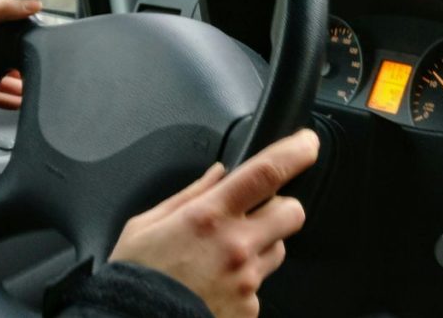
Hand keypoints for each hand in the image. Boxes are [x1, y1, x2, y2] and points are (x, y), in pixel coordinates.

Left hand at [0, 0, 39, 110]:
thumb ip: (3, 9)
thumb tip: (36, 4)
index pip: (8, 36)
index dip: (24, 40)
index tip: (41, 46)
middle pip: (8, 60)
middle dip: (25, 67)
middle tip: (41, 72)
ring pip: (3, 80)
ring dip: (19, 86)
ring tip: (33, 92)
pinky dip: (9, 100)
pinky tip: (19, 103)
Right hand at [110, 129, 319, 317]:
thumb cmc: (135, 278)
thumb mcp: (146, 225)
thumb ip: (190, 194)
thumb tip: (218, 172)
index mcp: (210, 215)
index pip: (267, 172)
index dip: (296, 152)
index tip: (306, 142)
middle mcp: (236, 246)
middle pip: (292, 212)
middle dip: (280, 208)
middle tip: (255, 214)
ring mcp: (246, 281)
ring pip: (278, 249)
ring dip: (262, 246)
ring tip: (225, 257)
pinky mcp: (249, 310)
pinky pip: (261, 286)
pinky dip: (245, 283)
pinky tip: (217, 285)